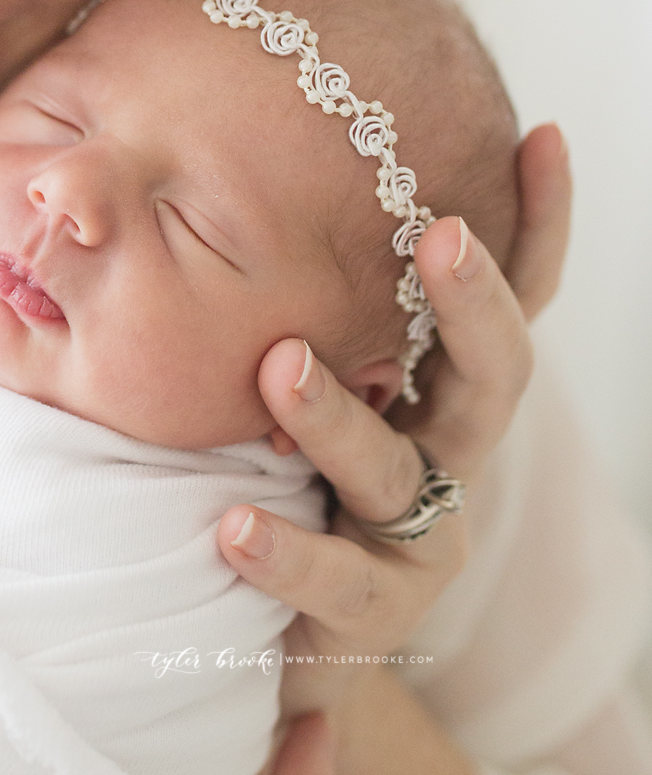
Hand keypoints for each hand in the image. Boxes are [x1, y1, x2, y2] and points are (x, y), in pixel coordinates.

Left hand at [214, 124, 569, 713]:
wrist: (284, 638)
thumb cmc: (299, 476)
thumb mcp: (310, 378)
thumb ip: (298, 296)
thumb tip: (265, 152)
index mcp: (443, 387)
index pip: (513, 300)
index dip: (539, 224)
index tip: (540, 136)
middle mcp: (447, 455)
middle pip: (491, 379)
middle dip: (474, 305)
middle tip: (442, 237)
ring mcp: (416, 540)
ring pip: (393, 474)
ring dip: (338, 420)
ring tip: (281, 366)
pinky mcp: (367, 615)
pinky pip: (331, 583)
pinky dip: (285, 554)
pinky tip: (235, 524)